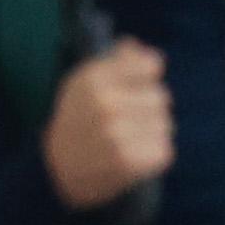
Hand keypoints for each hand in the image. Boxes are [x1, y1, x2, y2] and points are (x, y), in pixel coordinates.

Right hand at [41, 40, 175, 209]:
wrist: (60, 167)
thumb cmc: (80, 117)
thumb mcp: (88, 82)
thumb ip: (120, 61)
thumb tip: (154, 57)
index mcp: (94, 79)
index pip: (150, 66)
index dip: (147, 78)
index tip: (136, 87)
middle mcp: (105, 104)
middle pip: (161, 97)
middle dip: (150, 108)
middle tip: (130, 120)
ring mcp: (116, 134)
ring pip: (165, 125)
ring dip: (152, 133)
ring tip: (130, 139)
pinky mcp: (128, 162)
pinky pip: (164, 151)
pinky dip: (154, 155)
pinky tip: (134, 157)